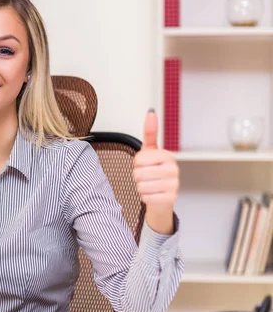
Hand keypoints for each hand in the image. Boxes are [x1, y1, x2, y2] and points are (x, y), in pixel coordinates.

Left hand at [133, 109, 178, 233]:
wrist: (162, 196)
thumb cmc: (154, 171)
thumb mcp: (150, 151)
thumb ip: (150, 132)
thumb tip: (151, 112)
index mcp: (168, 156)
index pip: (138, 159)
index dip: (137, 164)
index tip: (146, 165)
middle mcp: (174, 169)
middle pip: (138, 174)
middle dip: (138, 177)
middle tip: (148, 177)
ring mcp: (174, 185)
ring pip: (140, 186)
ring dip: (141, 187)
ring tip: (150, 185)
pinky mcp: (170, 199)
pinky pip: (145, 197)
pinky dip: (145, 197)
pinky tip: (153, 195)